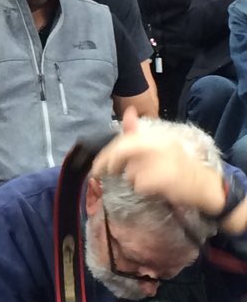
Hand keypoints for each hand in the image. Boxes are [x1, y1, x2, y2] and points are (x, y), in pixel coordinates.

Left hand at [91, 107, 223, 215]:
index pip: (124, 139)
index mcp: (155, 136)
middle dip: (108, 164)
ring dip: (132, 180)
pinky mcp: (163, 179)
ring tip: (147, 181)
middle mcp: (157, 145)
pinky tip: (155, 189)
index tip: (96, 165)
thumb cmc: (179, 166)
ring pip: (130, 173)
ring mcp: (160, 162)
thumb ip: (139, 132)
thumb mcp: (160, 145)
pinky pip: (140, 186)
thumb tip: (128, 111)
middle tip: (101, 174)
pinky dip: (142, 190)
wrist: (205, 186)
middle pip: (122, 151)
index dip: (106, 153)